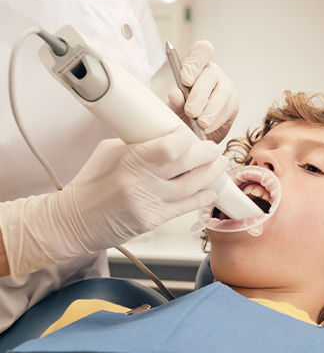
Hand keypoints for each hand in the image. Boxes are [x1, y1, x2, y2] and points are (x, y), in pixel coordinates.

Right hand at [0, 126, 227, 276]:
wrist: (75, 221)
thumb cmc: (90, 183)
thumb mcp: (110, 151)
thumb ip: (139, 142)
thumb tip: (165, 131)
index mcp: (129, 160)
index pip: (170, 147)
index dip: (186, 137)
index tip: (190, 132)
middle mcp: (142, 183)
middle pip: (187, 164)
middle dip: (207, 153)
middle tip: (213, 148)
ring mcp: (150, 204)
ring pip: (193, 186)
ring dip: (211, 174)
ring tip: (220, 164)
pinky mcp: (154, 220)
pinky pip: (186, 208)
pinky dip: (202, 198)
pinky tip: (211, 191)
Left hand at [167, 40, 239, 143]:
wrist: (196, 133)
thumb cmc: (183, 115)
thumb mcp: (174, 109)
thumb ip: (174, 102)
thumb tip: (176, 95)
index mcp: (196, 67)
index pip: (201, 51)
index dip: (194, 63)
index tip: (185, 81)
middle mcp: (212, 73)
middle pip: (210, 74)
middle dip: (200, 94)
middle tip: (191, 112)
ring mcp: (225, 86)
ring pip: (222, 92)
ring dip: (210, 110)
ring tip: (200, 123)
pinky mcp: (234, 102)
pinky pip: (228, 109)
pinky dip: (216, 120)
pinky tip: (207, 127)